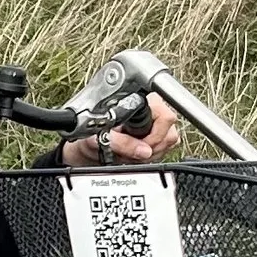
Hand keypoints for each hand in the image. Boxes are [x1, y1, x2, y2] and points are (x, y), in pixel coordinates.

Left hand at [62, 94, 180, 170]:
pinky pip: (166, 149)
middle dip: (151, 146)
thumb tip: (144, 151)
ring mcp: (157, 123)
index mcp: (140, 100)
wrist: (86, 146)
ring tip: (130, 152)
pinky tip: (135, 154)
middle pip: (169, 131)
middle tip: (131, 150)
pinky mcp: (158, 135)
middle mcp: (152, 108)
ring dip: (150, 153)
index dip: (154, 135)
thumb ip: (122, 143)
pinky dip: (151, 156)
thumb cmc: (89, 135)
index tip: (138, 144)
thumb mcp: (99, 139)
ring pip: (169, 141)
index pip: (165, 116)